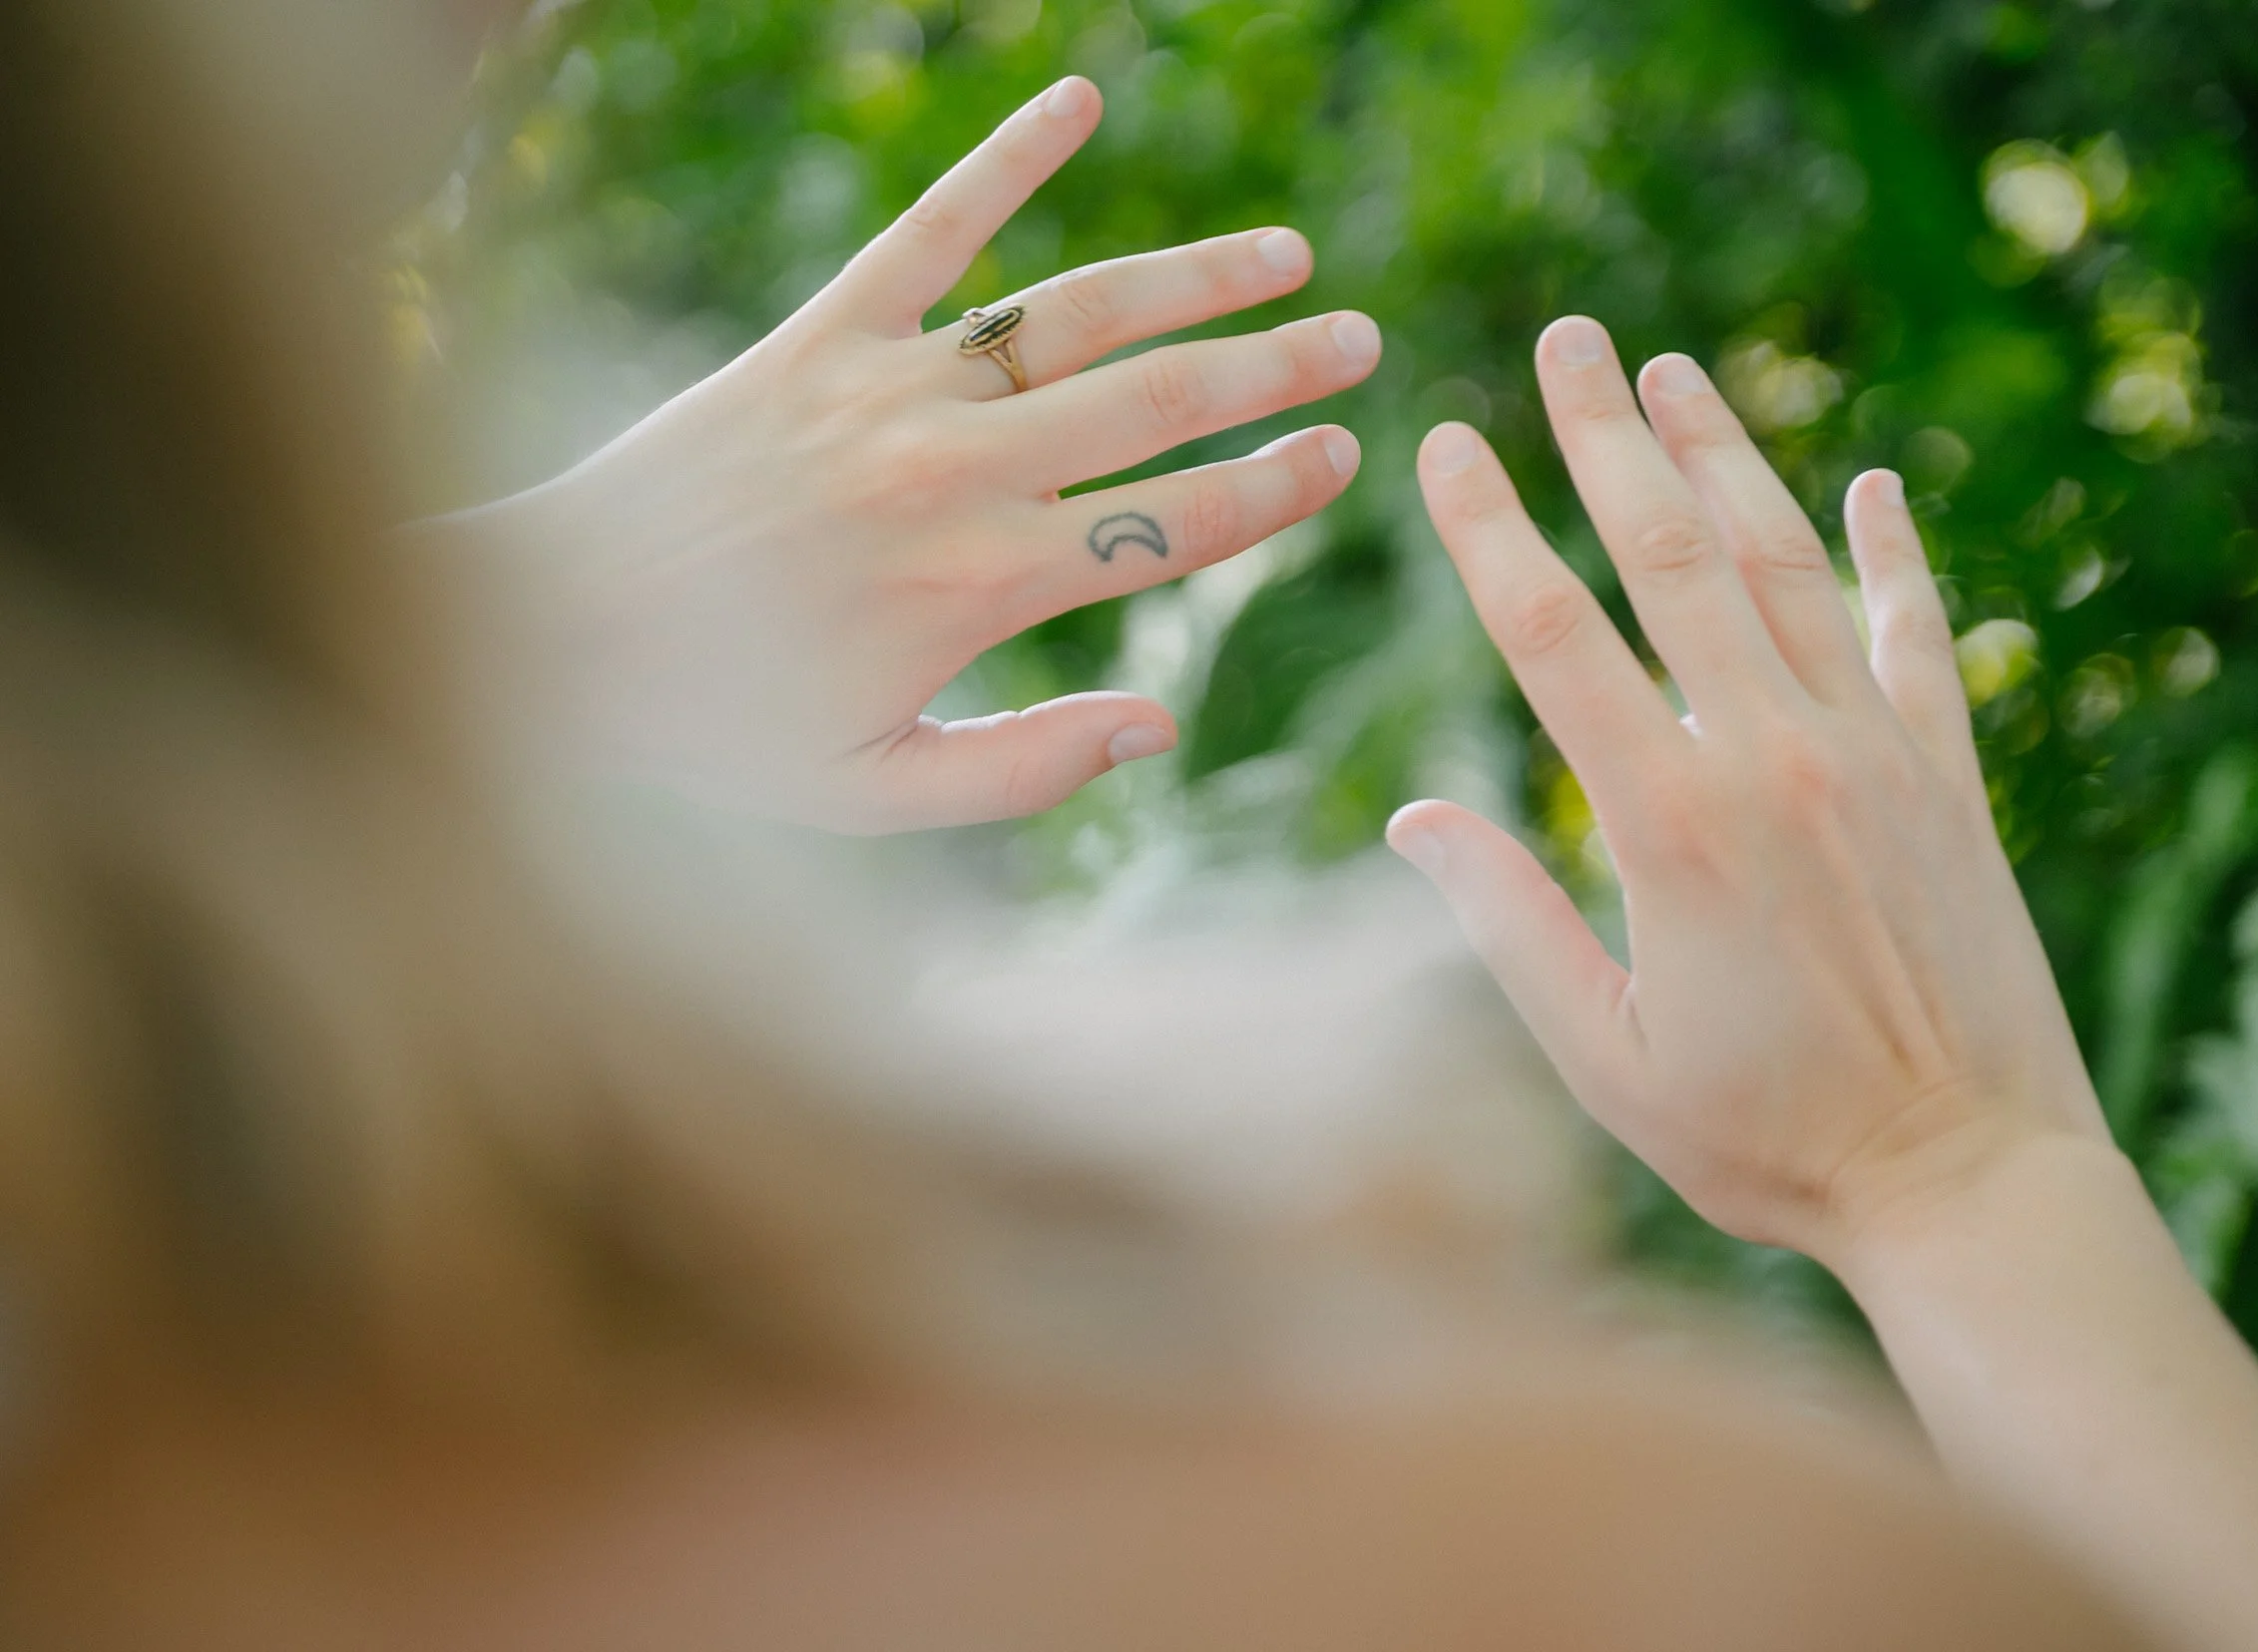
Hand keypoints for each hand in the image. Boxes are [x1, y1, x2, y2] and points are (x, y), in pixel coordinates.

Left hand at [489, 77, 1376, 832]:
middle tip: (1358, 342)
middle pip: (1155, 404)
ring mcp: (889, 390)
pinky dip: (1006, 159)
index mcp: (982, 588)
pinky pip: (931, 231)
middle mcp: (954, 473)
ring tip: (1286, 252)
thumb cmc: (712, 731)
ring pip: (1074, 314)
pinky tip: (1080, 97)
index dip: (1272, 492)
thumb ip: (1027, 765)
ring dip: (1193, 277)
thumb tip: (1158, 727)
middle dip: (1273, 371)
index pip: (1172, 528)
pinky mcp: (819, 335)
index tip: (1342, 460)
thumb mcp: (873, 793)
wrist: (545, 635)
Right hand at [1387, 318, 2109, 1265]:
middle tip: (1570, 341)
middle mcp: (1772, 762)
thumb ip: (1507, 925)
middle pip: (1674, 560)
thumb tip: (1418, 817)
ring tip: (1680, 371)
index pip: (1552, 640)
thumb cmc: (1768, 1141)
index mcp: (1668, 829)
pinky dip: (1896, 557)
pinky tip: (1878, 486)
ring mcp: (1874, 760)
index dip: (1490, 532)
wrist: (1970, 1183)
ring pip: (1787, 571)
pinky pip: (1918, 639)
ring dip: (1730, 461)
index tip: (1446, 443)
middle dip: (1611, 438)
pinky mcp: (1951, 783)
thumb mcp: (1604, 1058)